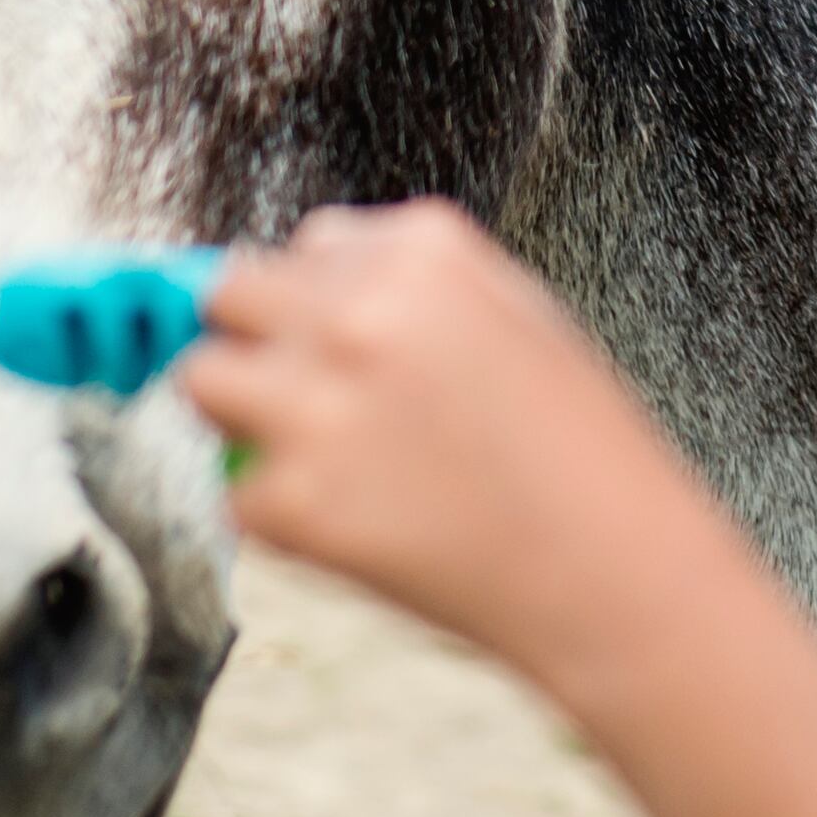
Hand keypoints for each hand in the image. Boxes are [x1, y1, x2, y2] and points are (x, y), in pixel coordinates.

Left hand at [181, 204, 689, 666]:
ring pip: (203, 380)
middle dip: (255, 338)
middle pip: (229, 293)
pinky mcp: (290, 502)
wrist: (613, 570)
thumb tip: (306, 279)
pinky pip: (236, 490)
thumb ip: (411, 285)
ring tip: (322, 458)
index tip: (338, 344)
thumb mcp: (518, 317)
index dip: (318, 300)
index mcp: (421, 253)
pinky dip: (282, 513)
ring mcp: (315, 407)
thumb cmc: (580, 447)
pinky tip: (364, 525)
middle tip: (304, 397)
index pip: (306, 246)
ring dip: (244, 415)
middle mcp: (356, 314)